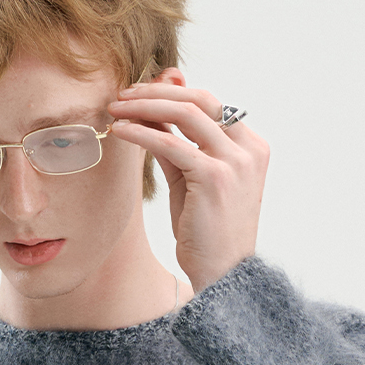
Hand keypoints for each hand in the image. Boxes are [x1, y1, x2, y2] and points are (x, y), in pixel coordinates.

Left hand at [107, 76, 268, 293]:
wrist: (223, 273)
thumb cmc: (206, 231)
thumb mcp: (192, 179)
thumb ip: (177, 144)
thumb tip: (150, 112)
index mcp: (250, 145)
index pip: (209, 102)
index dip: (171, 92)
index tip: (139, 94)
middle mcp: (248, 148)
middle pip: (199, 99)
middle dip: (156, 92)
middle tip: (122, 94)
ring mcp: (235, 162)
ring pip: (185, 112)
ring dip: (144, 106)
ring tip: (114, 109)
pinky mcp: (215, 178)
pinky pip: (170, 142)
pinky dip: (141, 132)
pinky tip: (119, 131)